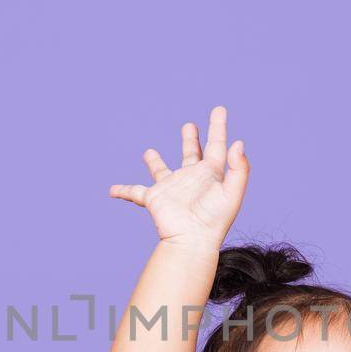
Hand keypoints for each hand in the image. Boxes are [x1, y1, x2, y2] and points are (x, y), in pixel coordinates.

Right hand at [109, 106, 249, 247]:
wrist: (192, 242)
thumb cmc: (214, 221)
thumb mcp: (232, 192)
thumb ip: (238, 168)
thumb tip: (238, 143)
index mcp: (210, 175)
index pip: (215, 145)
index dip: (218, 127)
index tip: (219, 110)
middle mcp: (190, 179)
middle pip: (190, 154)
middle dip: (190, 139)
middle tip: (188, 125)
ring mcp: (171, 188)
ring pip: (161, 170)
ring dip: (154, 162)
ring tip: (149, 152)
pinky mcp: (155, 198)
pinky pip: (135, 192)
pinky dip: (123, 190)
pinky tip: (112, 190)